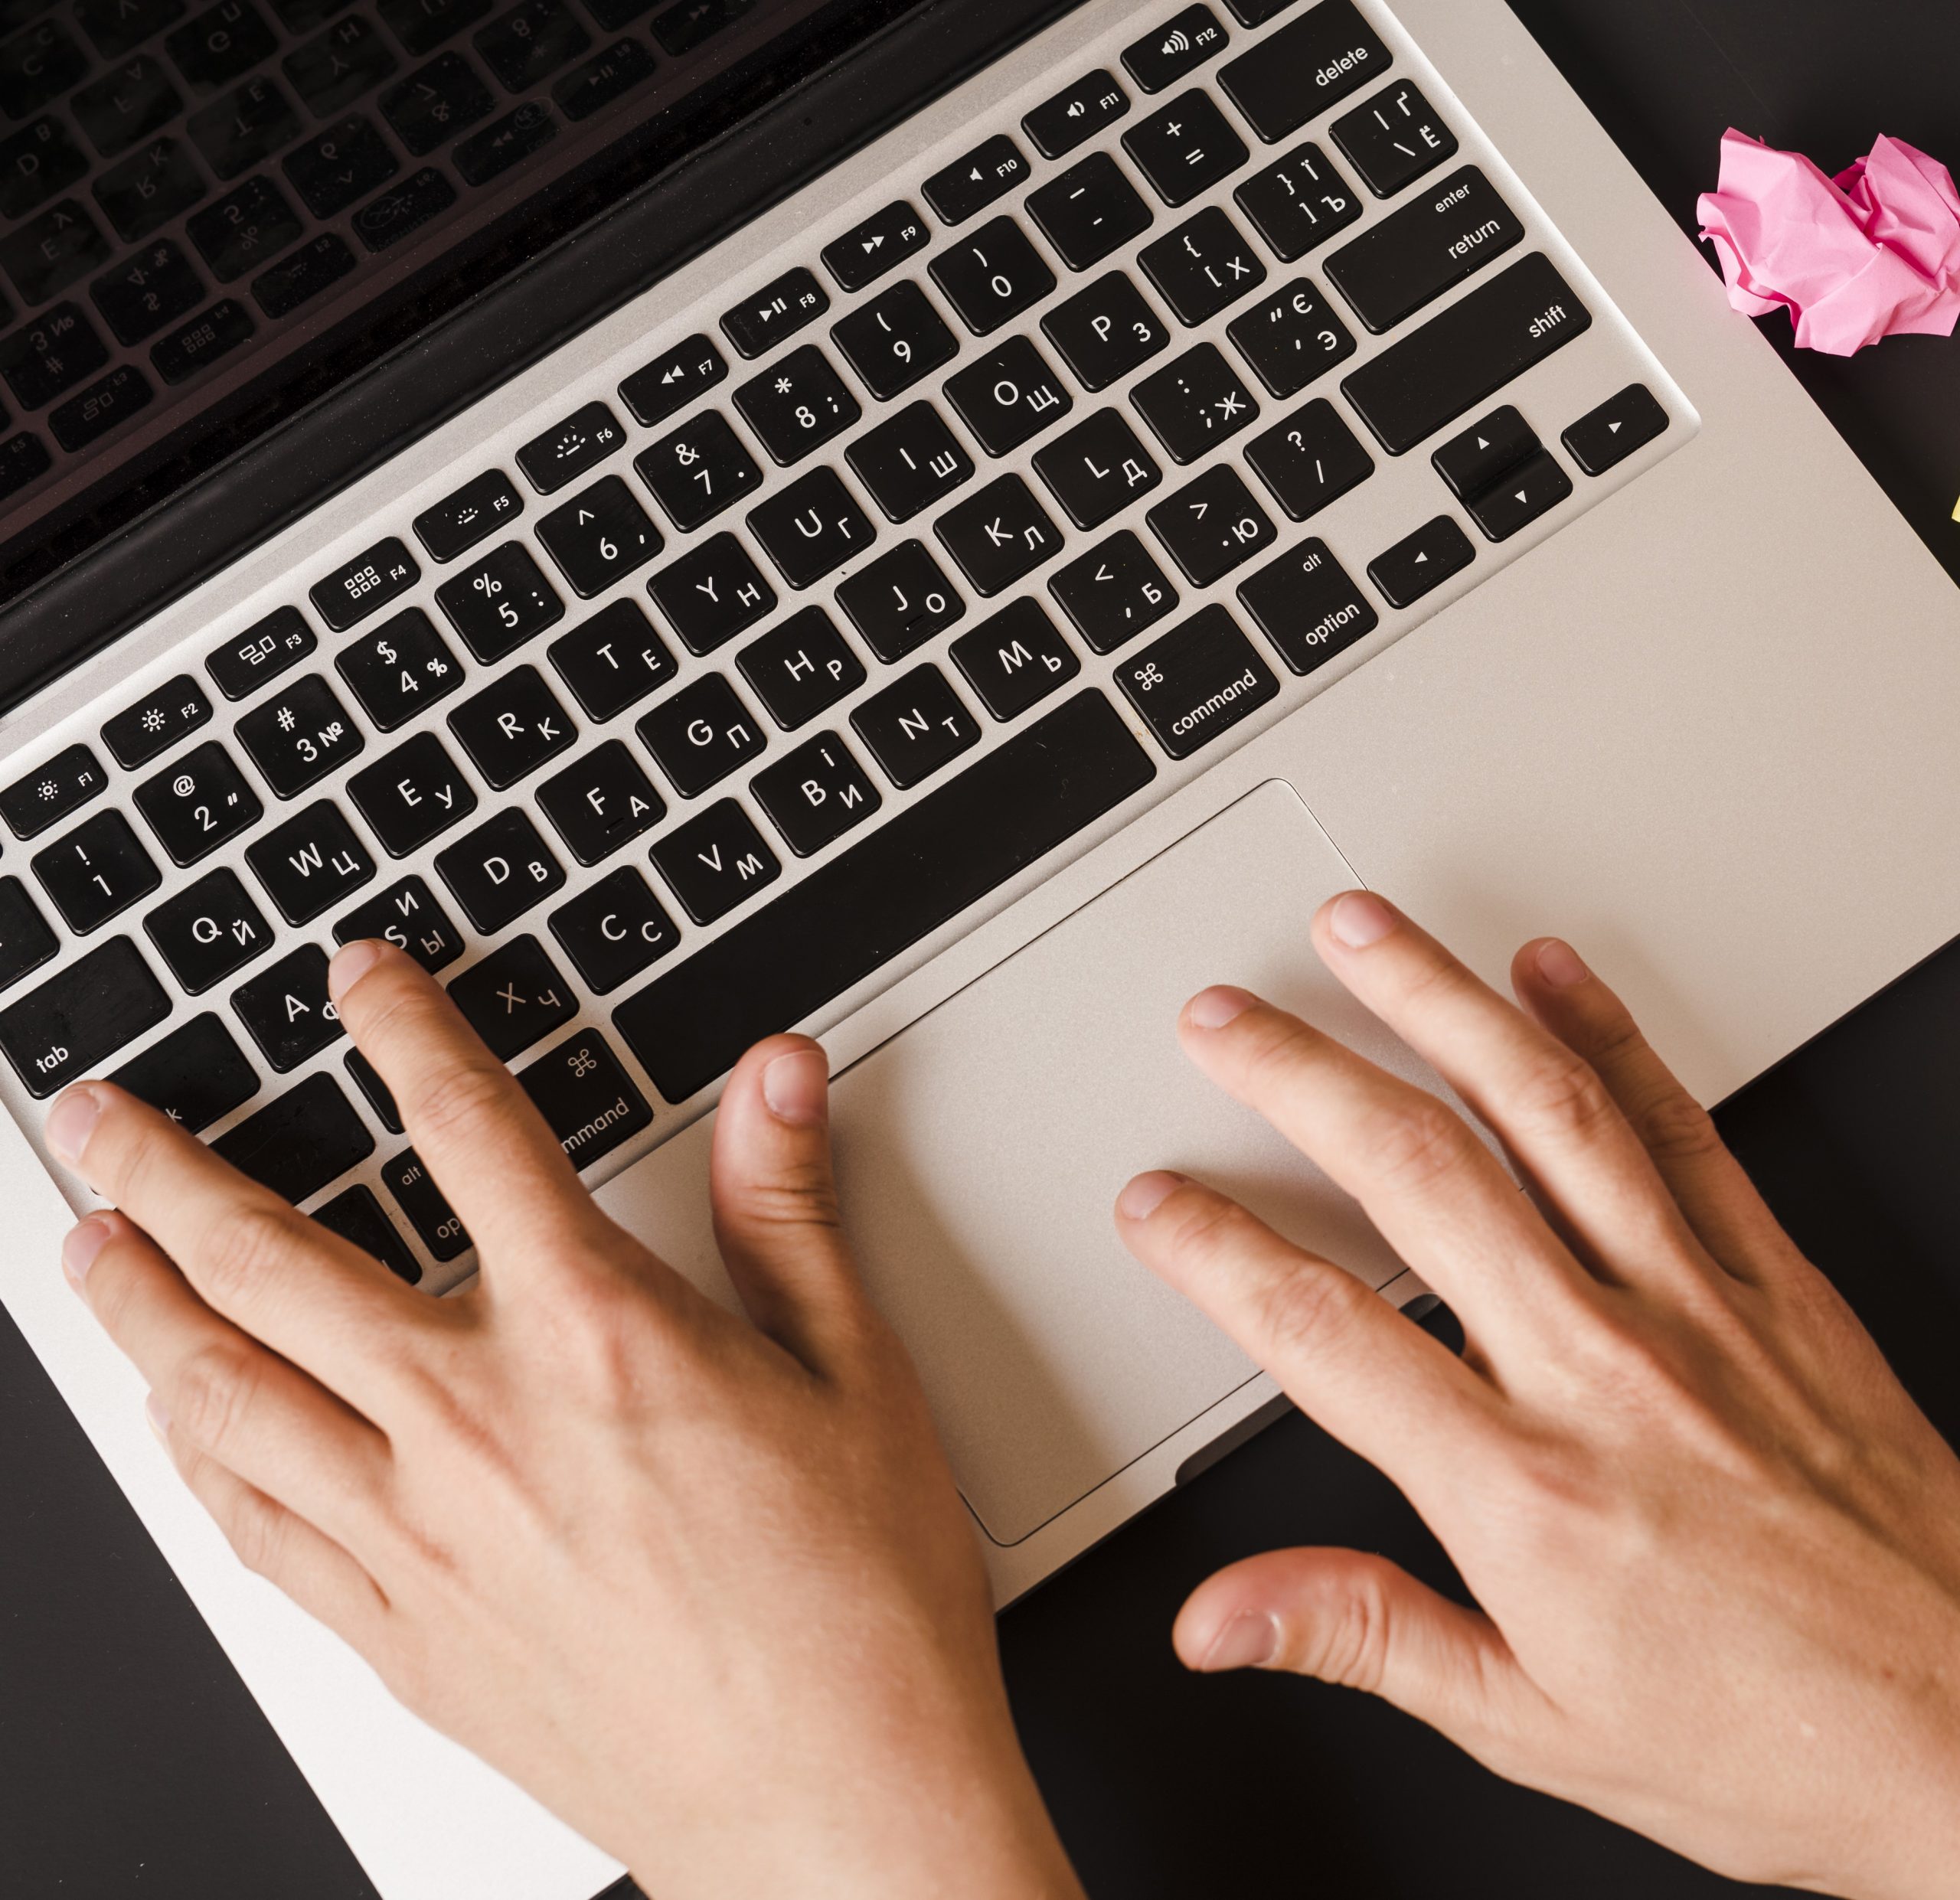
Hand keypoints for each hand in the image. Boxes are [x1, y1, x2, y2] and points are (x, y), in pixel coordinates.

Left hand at [45, 941, 1082, 1899]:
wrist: (834, 1809)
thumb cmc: (855, 1603)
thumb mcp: (857, 1373)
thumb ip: (786, 1208)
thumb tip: (772, 1082)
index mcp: (597, 1339)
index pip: (470, 1135)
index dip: (406, 1033)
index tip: (360, 983)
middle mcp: (479, 1429)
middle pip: (274, 1262)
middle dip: (166, 1169)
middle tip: (98, 1116)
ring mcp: (421, 1542)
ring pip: (223, 1395)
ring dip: (137, 1307)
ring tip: (91, 1248)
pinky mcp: (404, 1640)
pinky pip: (254, 1530)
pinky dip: (192, 1456)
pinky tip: (175, 1425)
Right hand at [1115, 892, 1959, 1899]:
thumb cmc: (1775, 1740)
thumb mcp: (1536, 1725)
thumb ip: (1364, 1636)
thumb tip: (1227, 1618)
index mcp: (1524, 1487)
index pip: (1323, 1332)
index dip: (1218, 1254)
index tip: (1159, 1203)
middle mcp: (1602, 1369)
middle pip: (1416, 1175)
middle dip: (1297, 1075)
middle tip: (1222, 1020)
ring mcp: (1697, 1307)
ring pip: (1543, 1113)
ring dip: (1438, 1004)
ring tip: (1363, 936)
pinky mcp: (1778, 1282)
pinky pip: (1684, 1129)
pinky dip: (1611, 1036)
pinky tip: (1553, 972)